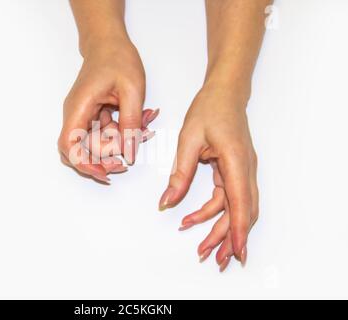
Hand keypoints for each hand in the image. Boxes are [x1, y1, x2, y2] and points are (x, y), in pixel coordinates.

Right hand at [58, 39, 149, 181]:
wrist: (109, 43)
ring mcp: (83, 115)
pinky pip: (103, 133)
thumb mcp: (132, 90)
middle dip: (105, 158)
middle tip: (128, 160)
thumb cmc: (117, 58)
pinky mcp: (92, 115)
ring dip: (118, 145)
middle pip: (82, 149)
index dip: (83, 163)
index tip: (104, 172)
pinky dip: (120, 134)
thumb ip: (131, 123)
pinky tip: (139, 124)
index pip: (69, 144)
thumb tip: (129, 153)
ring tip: (142, 132)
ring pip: (95, 144)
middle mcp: (76, 114)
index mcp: (80, 106)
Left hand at [159, 87, 257, 270]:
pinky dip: (214, 211)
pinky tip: (195, 219)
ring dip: (222, 228)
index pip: (240, 201)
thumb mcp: (189, 139)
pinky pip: (228, 197)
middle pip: (242, 211)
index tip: (236, 251)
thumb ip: (180, 172)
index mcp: (235, 159)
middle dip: (228, 237)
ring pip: (236, 207)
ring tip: (204, 248)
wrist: (224, 93)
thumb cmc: (209, 109)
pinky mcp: (235, 170)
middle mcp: (245, 168)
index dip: (238, 228)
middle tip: (213, 258)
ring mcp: (242, 170)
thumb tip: (168, 200)